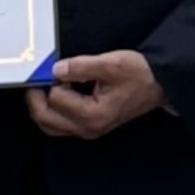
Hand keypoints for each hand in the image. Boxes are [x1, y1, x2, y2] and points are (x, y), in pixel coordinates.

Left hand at [27, 51, 164, 140]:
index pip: (56, 99)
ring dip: (42, 106)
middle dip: (35, 97)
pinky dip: (53, 111)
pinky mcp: (90, 126)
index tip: (53, 65)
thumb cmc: (139, 74)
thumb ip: (81, 67)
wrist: (159, 85)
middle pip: (46, 119)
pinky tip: (59, 92)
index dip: (50, 80)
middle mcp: (88, 128)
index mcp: (93, 115)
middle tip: (37, 77)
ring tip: (46, 85)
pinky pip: (60, 124)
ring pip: (50, 125)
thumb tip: (56, 69)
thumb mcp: (111, 64)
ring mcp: (88, 130)